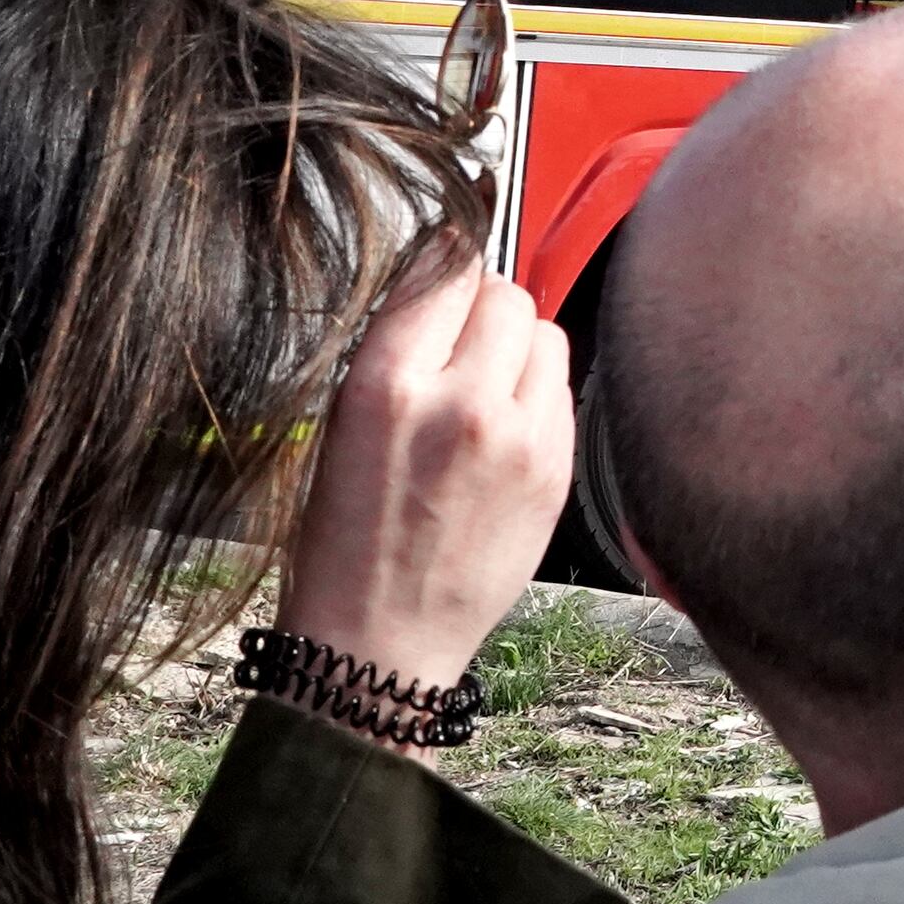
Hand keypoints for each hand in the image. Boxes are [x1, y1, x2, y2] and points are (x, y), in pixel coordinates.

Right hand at [275, 251, 576, 692]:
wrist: (379, 641)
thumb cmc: (347, 539)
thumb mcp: (341, 425)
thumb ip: (401, 346)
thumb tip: (447, 274)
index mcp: (387, 386)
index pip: (445, 267)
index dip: (447, 263)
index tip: (446, 266)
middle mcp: (460, 403)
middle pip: (505, 292)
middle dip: (483, 307)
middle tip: (459, 343)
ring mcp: (518, 438)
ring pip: (544, 333)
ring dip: (518, 346)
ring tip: (483, 389)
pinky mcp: (556, 470)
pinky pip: (562, 389)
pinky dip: (539, 393)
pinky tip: (504, 431)